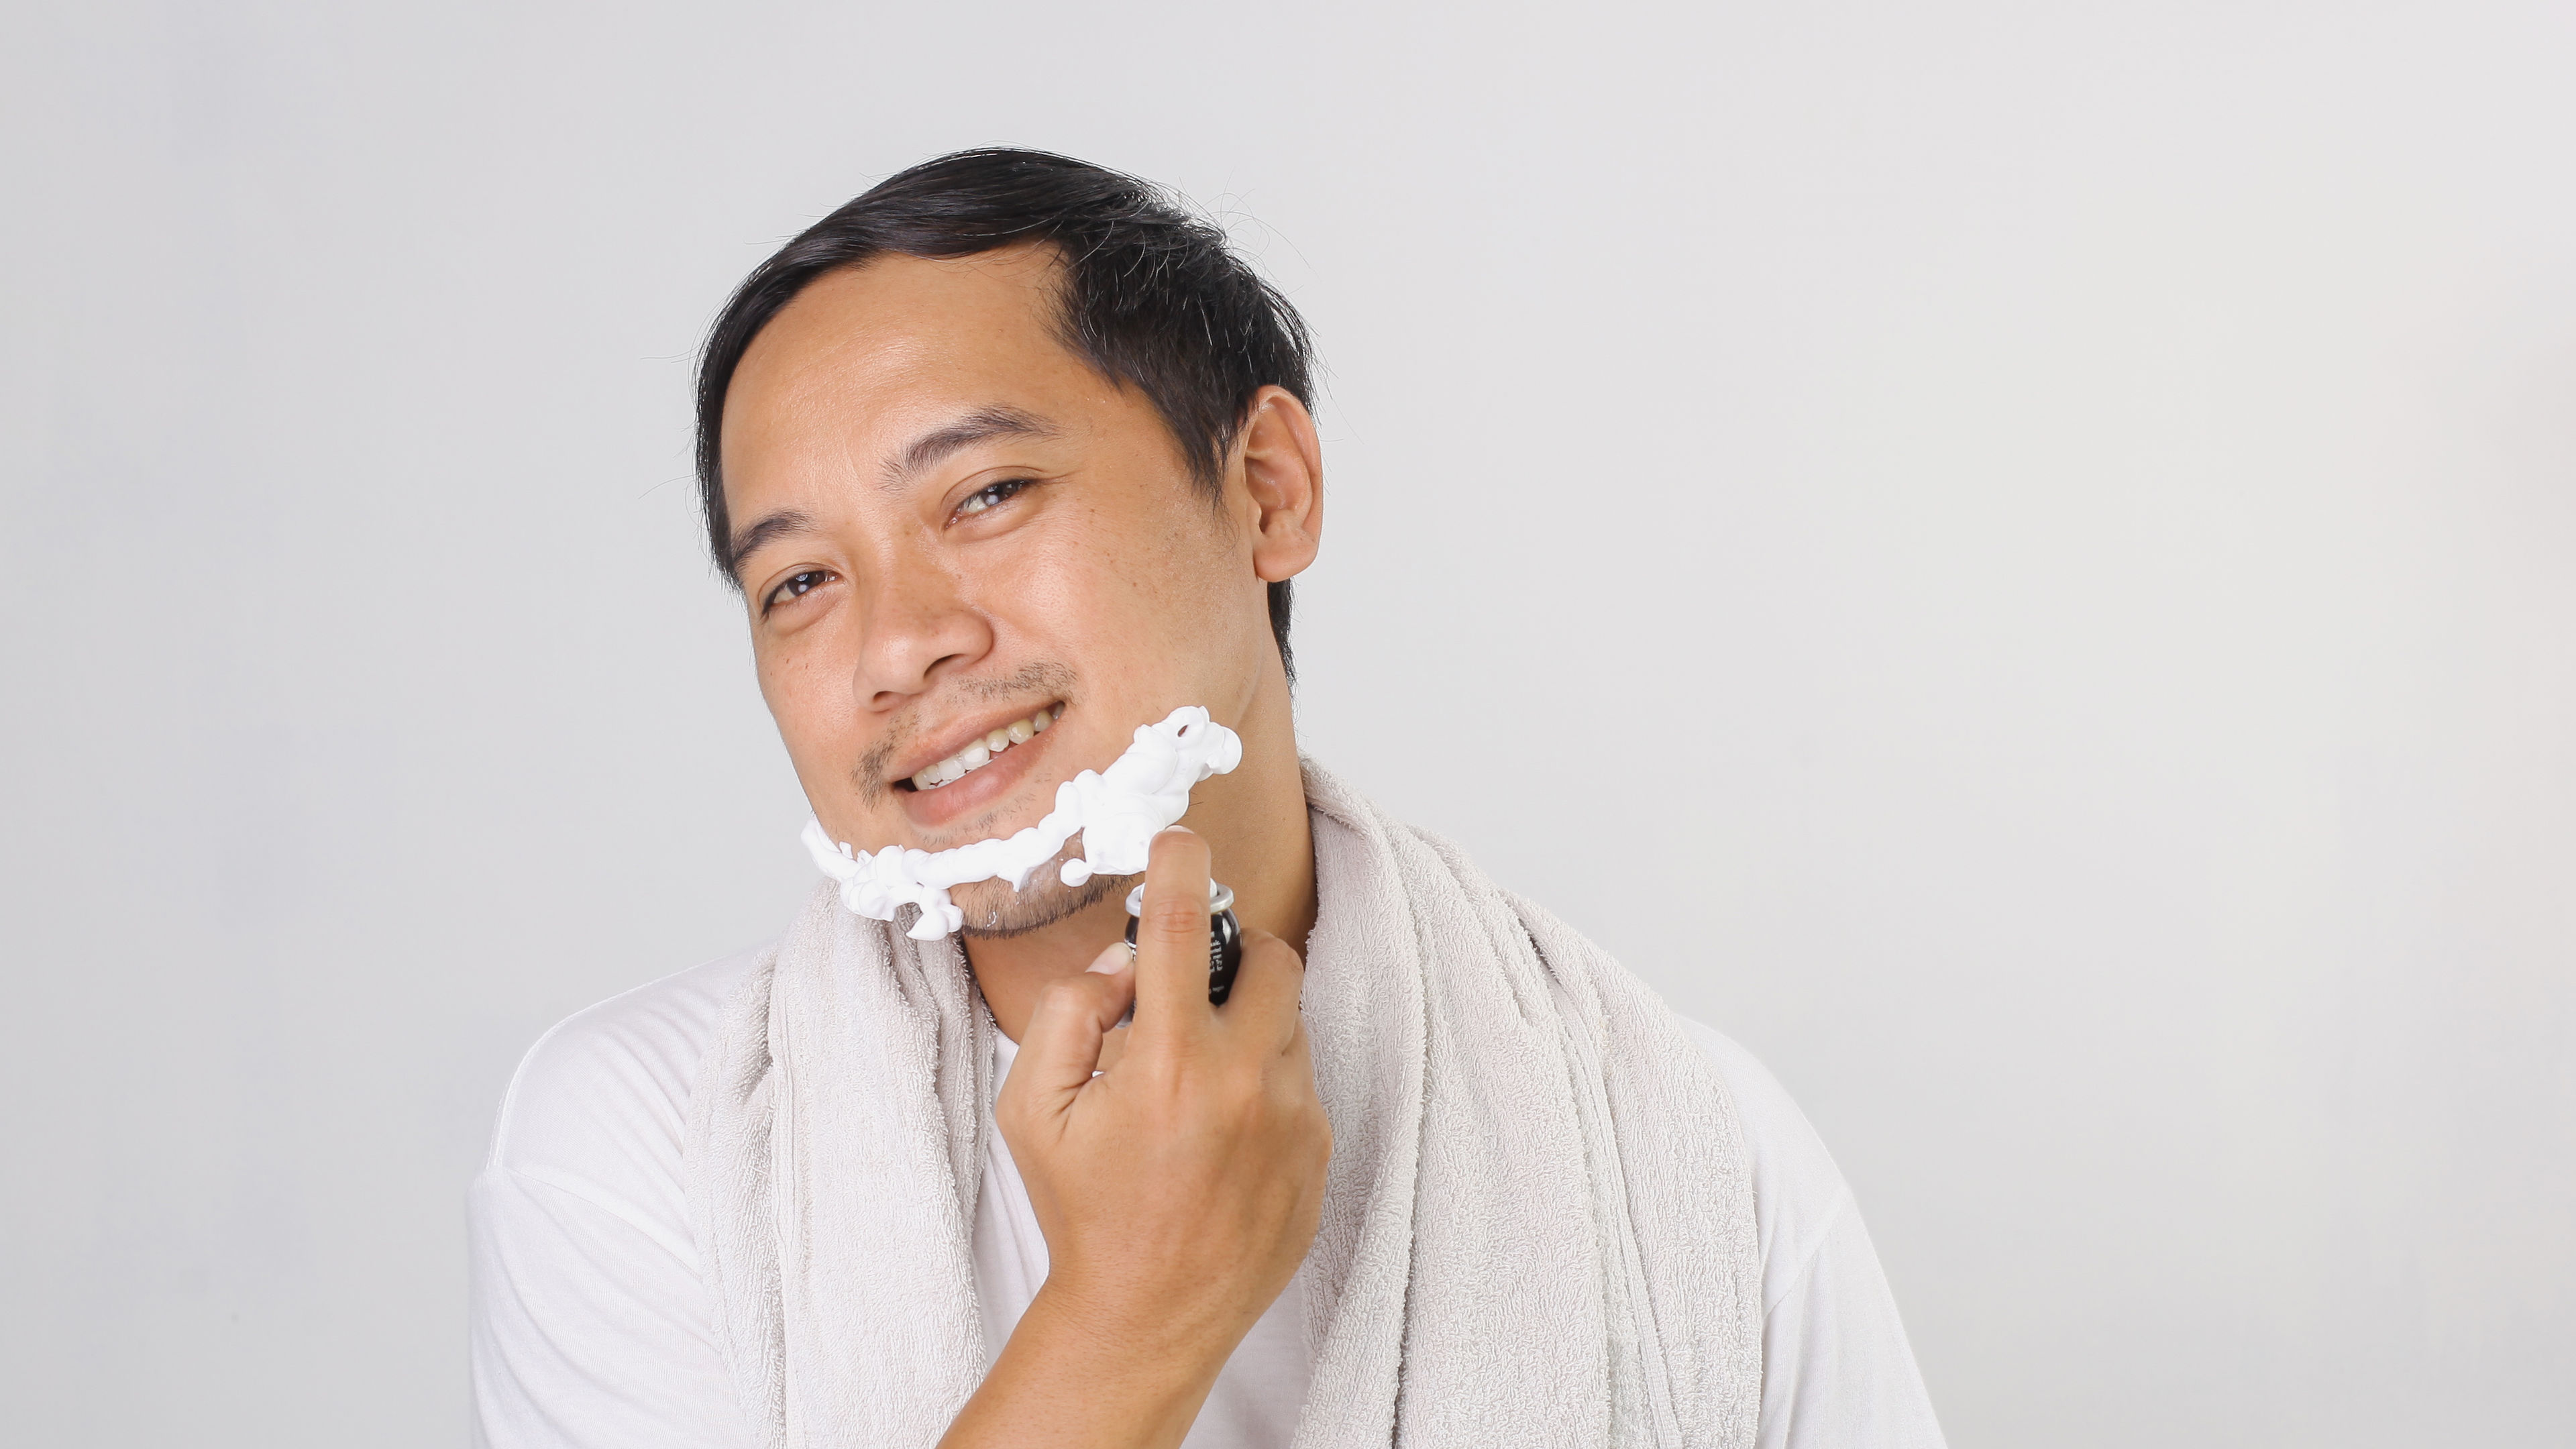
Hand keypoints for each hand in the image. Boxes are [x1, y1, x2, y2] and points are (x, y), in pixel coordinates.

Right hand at [941, 827, 1329, 1448]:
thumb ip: (1068, 1014)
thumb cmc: (1084, 1212)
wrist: (1145, 1317)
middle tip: (1190, 991)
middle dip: (1234, 957)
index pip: (1180, 925)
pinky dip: (1265, 1090)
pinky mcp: (1321, 1154)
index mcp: (1169, 1062)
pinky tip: (1220, 1140)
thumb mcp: (1031, 1109)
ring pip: (1289, 1026)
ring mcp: (1295, 1121)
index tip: (1180, 841)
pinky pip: (1302, 1086)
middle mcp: (1246, 1082)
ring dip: (1247, 1031)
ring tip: (1195, 1091)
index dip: (1179, 865)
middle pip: (1273, 960)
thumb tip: (1124, 966)